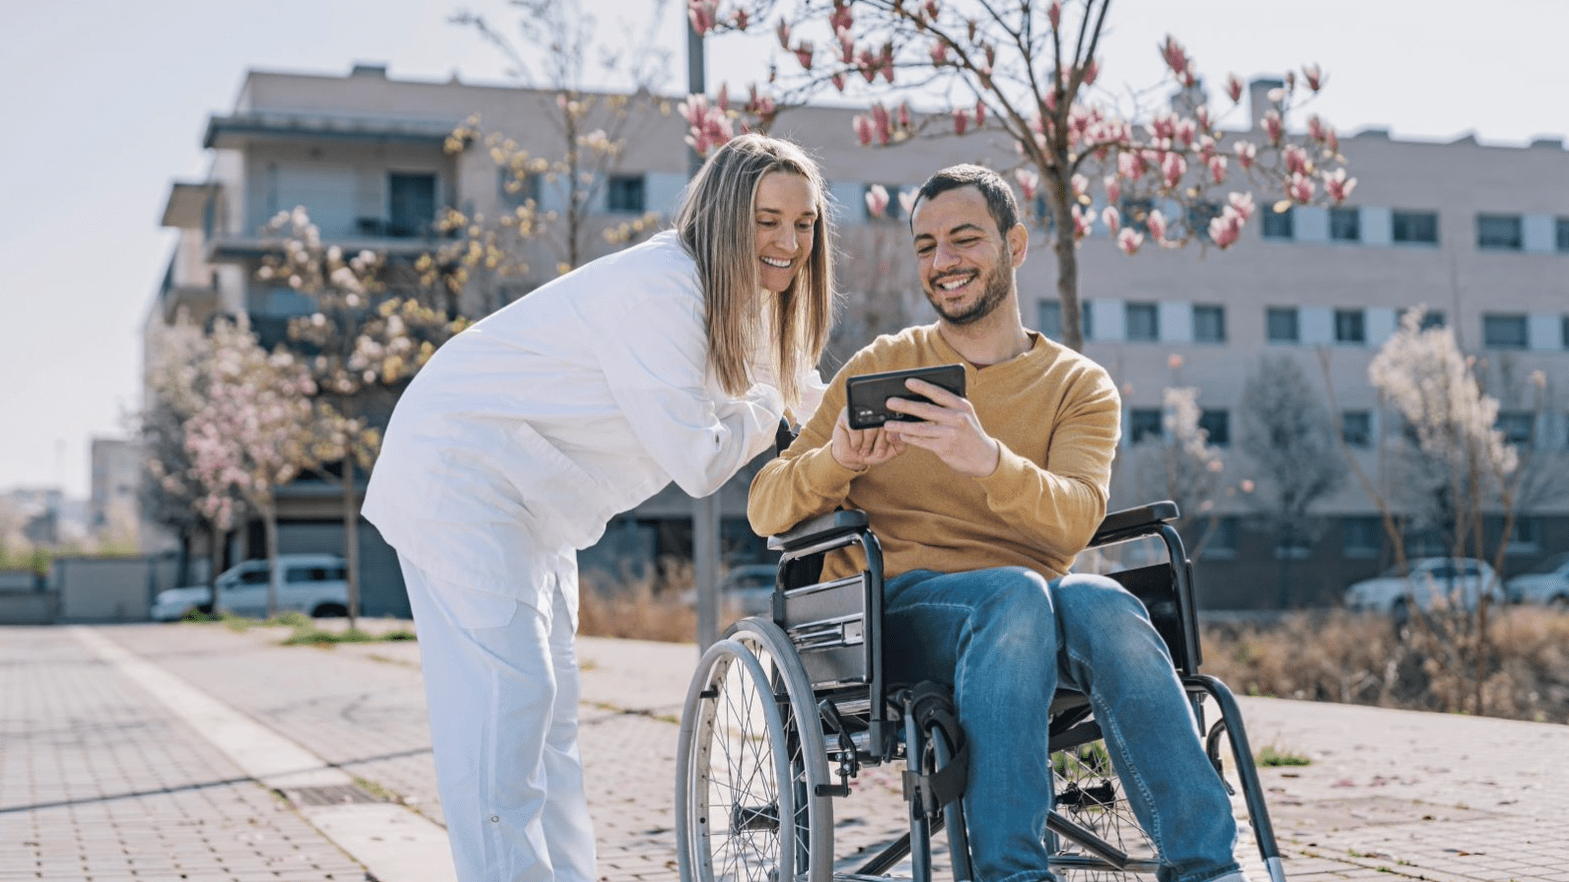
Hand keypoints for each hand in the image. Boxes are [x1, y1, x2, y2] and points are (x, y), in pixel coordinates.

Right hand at [830, 407, 905, 469]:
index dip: (894, 435)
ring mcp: (860, 410)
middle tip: (877, 453)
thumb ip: (900, 442)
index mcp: (889, 415)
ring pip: (869, 425)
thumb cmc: (873, 451)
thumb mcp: (891, 450)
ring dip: (868, 443)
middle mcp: (876, 409)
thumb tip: (898, 432)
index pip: (896, 419)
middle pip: (883, 422)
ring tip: (865, 451)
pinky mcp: (846, 415)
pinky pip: (855, 428)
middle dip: (881, 442)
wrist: (852, 457)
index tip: (889, 445)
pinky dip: (857, 441)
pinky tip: (856, 447)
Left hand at [882, 378, 999, 476]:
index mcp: (962, 406)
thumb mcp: (965, 415)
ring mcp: (950, 434)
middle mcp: (957, 418)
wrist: (984, 456)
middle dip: (905, 405)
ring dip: (902, 425)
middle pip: (926, 410)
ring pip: (921, 428)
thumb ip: (948, 406)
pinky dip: (910, 438)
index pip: (939, 393)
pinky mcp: (945, 448)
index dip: (922, 386)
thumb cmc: (969, 432)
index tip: (907, 382)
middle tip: (889, 402)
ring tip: (888, 424)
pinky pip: (922, 442)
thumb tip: (920, 398)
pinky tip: (900, 435)